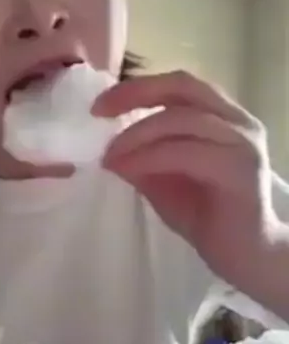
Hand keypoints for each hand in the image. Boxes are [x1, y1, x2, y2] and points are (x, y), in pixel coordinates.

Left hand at [93, 70, 279, 293]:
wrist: (246, 259)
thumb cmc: (207, 220)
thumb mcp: (163, 182)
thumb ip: (141, 158)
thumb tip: (105, 144)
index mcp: (223, 117)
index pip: (179, 84)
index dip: (138, 87)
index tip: (100, 104)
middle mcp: (238, 122)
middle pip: (183, 86)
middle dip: (135, 94)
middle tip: (98, 113)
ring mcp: (242, 142)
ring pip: (181, 118)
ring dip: (137, 133)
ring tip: (110, 154)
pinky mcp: (239, 169)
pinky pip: (186, 152)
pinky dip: (149, 157)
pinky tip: (126, 168)